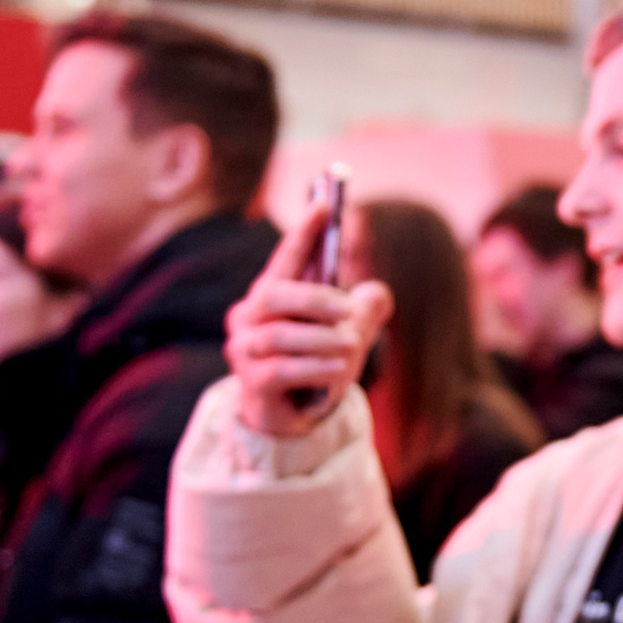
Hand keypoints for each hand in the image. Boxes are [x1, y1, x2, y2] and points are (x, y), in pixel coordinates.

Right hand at [225, 203, 391, 438]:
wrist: (291, 419)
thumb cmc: (316, 366)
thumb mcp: (348, 334)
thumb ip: (365, 310)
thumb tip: (377, 292)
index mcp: (270, 297)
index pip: (286, 259)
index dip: (304, 232)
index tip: (323, 203)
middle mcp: (248, 319)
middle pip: (273, 295)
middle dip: (314, 299)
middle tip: (348, 310)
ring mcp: (244, 352)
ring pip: (280, 336)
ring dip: (322, 340)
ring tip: (350, 347)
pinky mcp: (252, 384)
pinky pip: (282, 370)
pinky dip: (316, 368)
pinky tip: (338, 371)